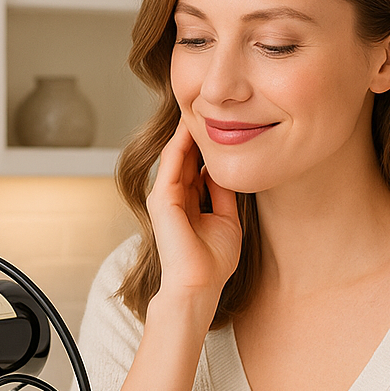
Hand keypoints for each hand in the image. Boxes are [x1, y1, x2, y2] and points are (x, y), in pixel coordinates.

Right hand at [146, 119, 241, 307]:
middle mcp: (172, 197)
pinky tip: (191, 126)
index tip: (222, 123)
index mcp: (187, 203)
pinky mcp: (162, 199)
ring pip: (177, 155)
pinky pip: (172, 163)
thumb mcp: (227, 220)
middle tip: (210, 104)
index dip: (208, 145)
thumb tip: (224, 169)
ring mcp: (164, 197)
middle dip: (197, 132)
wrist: (198, 285)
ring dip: (187, 131)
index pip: (196, 165)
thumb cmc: (212, 262)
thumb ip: (223, 194)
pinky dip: (181, 143)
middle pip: (185, 156)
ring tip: (200, 105)